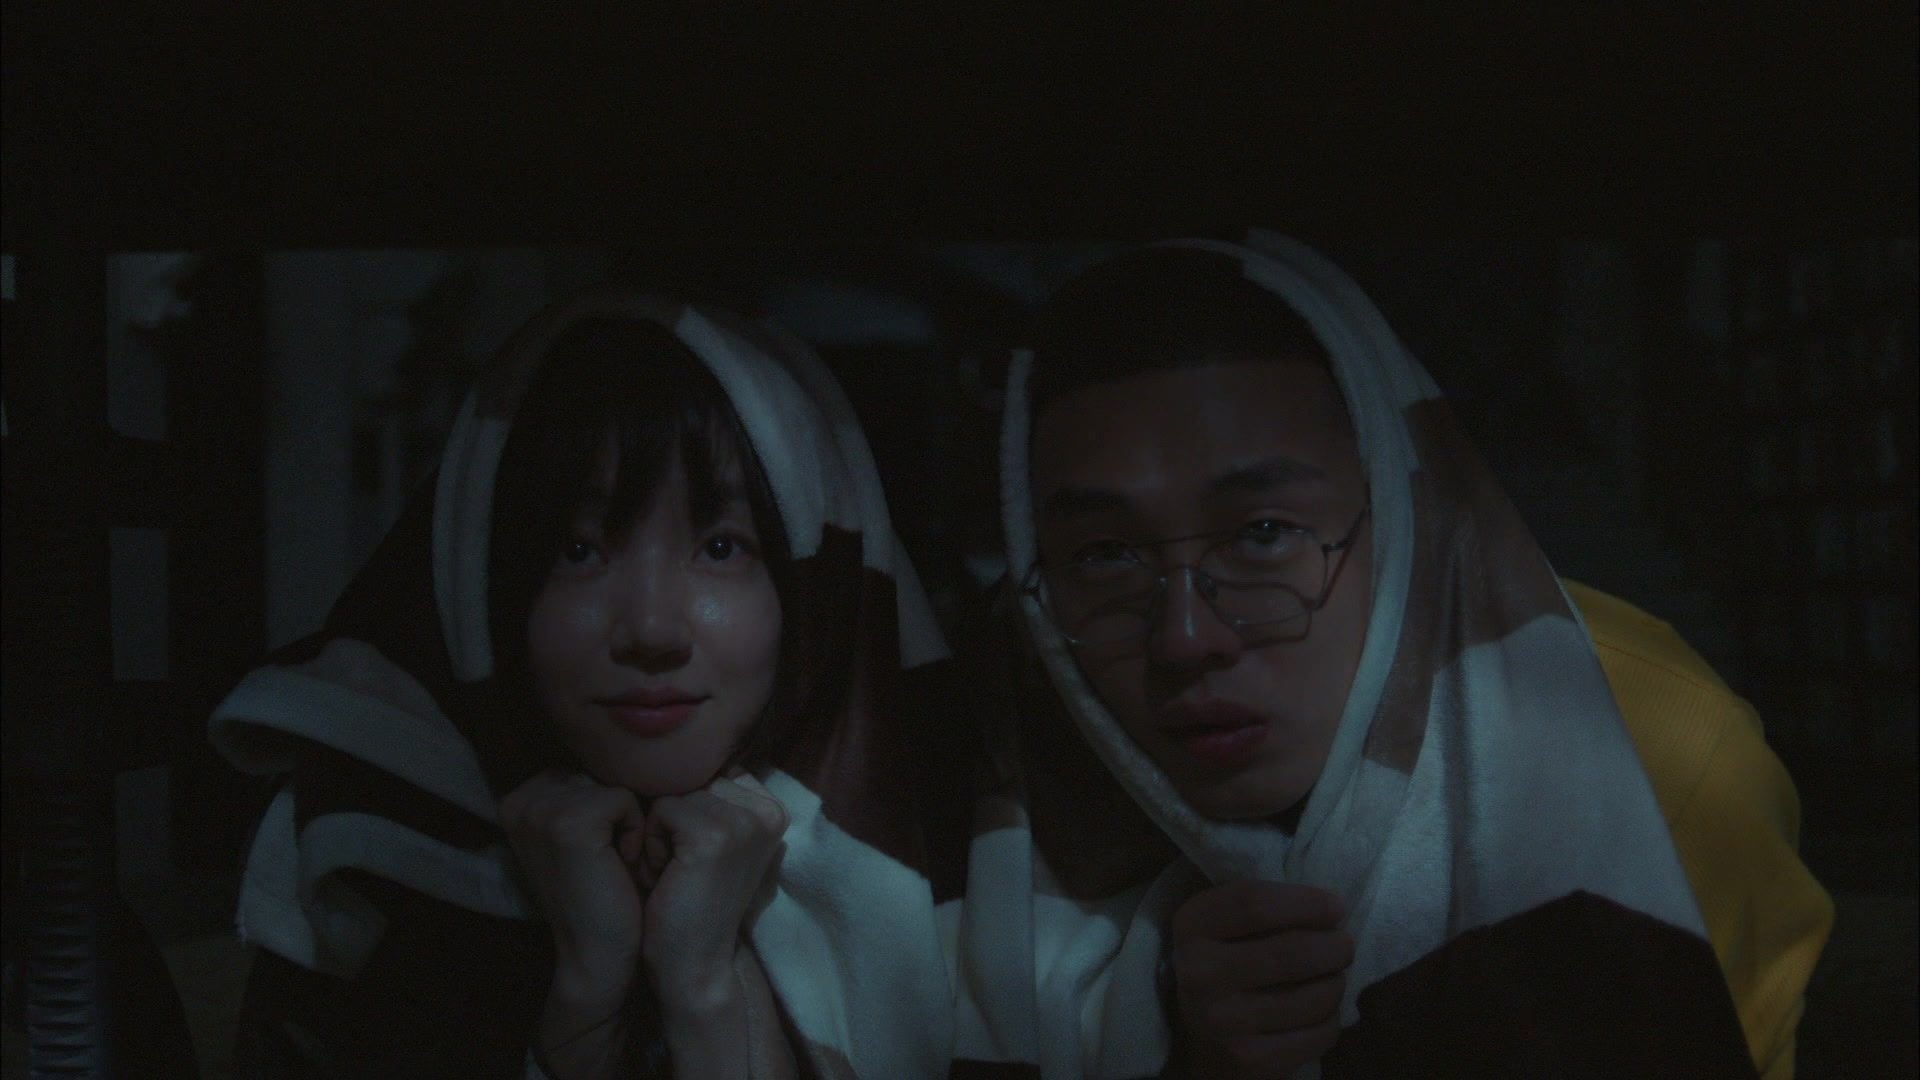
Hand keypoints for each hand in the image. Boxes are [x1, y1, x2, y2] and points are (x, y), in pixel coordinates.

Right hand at [499, 770, 647, 1008]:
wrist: (597, 954)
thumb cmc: (604, 892)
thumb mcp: (580, 833)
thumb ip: (582, 792)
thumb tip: (620, 746)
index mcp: (517, 797)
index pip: (586, 766)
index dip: (605, 805)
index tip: (595, 851)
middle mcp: (520, 798)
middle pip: (600, 770)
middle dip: (616, 810)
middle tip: (606, 859)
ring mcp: (541, 810)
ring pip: (616, 783)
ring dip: (628, 822)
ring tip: (614, 862)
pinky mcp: (570, 822)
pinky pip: (627, 800)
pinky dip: (635, 831)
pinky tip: (620, 865)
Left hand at [635, 773, 788, 1012]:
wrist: (694, 964)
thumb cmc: (691, 900)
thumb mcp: (714, 837)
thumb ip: (711, 795)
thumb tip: (674, 748)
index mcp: (772, 805)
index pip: (708, 768)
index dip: (687, 808)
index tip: (697, 854)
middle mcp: (767, 808)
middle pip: (690, 777)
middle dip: (673, 818)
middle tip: (684, 866)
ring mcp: (744, 821)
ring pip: (673, 792)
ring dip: (660, 832)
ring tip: (675, 871)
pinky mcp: (715, 834)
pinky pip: (660, 810)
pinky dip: (652, 844)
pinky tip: (667, 876)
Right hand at [1164, 880, 1352, 1079]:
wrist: (1199, 1041)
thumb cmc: (1223, 966)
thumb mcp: (1223, 925)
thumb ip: (1262, 909)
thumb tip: (1330, 910)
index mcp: (1192, 926)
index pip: (1254, 904)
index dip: (1305, 902)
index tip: (1335, 906)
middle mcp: (1200, 973)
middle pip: (1292, 952)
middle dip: (1333, 946)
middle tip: (1344, 946)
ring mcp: (1224, 1021)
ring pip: (1314, 995)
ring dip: (1336, 983)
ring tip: (1331, 978)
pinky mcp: (1250, 1059)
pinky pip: (1319, 1033)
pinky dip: (1332, 1018)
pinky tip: (1320, 1011)